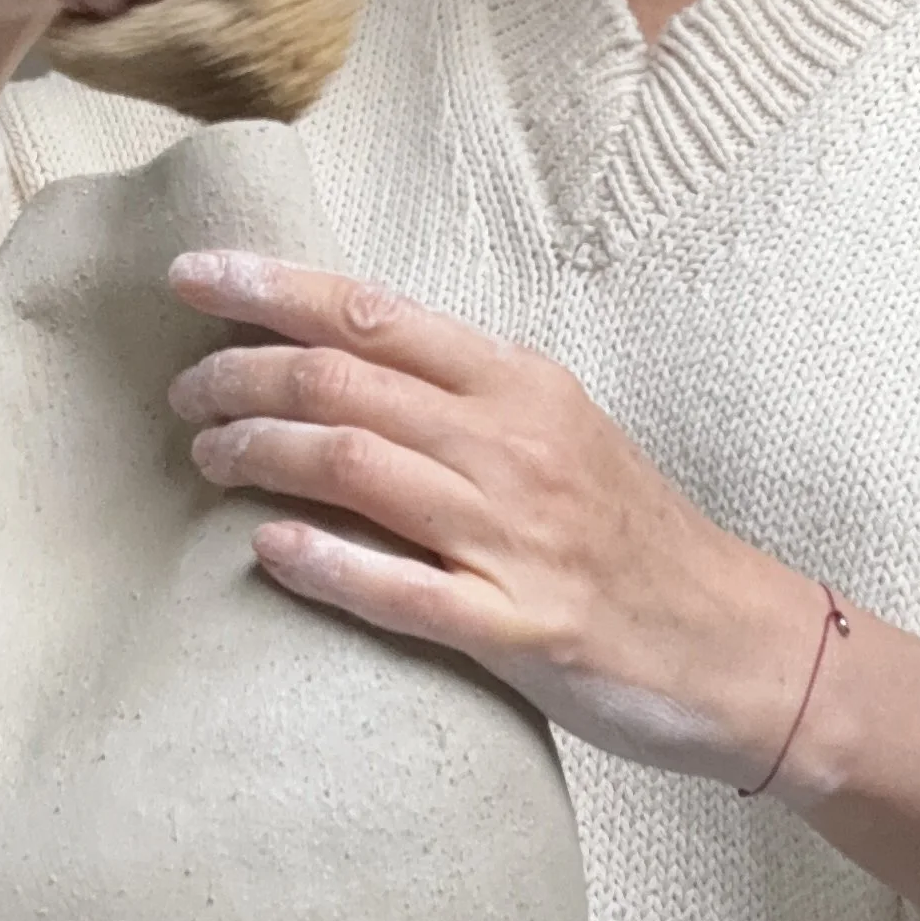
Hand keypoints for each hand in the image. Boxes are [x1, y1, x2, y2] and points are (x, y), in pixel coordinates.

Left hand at [167, 253, 821, 783]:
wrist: (735, 644)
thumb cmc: (631, 536)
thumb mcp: (558, 431)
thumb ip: (461, 397)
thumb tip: (339, 363)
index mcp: (519, 383)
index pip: (374, 312)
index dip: (273, 288)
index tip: (192, 276)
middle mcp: (512, 445)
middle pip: (344, 382)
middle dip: (242, 375)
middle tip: (184, 393)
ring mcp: (514, 537)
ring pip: (354, 467)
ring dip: (258, 452)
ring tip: (206, 457)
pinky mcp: (518, 628)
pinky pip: (400, 589)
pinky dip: (324, 563)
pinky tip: (268, 550)